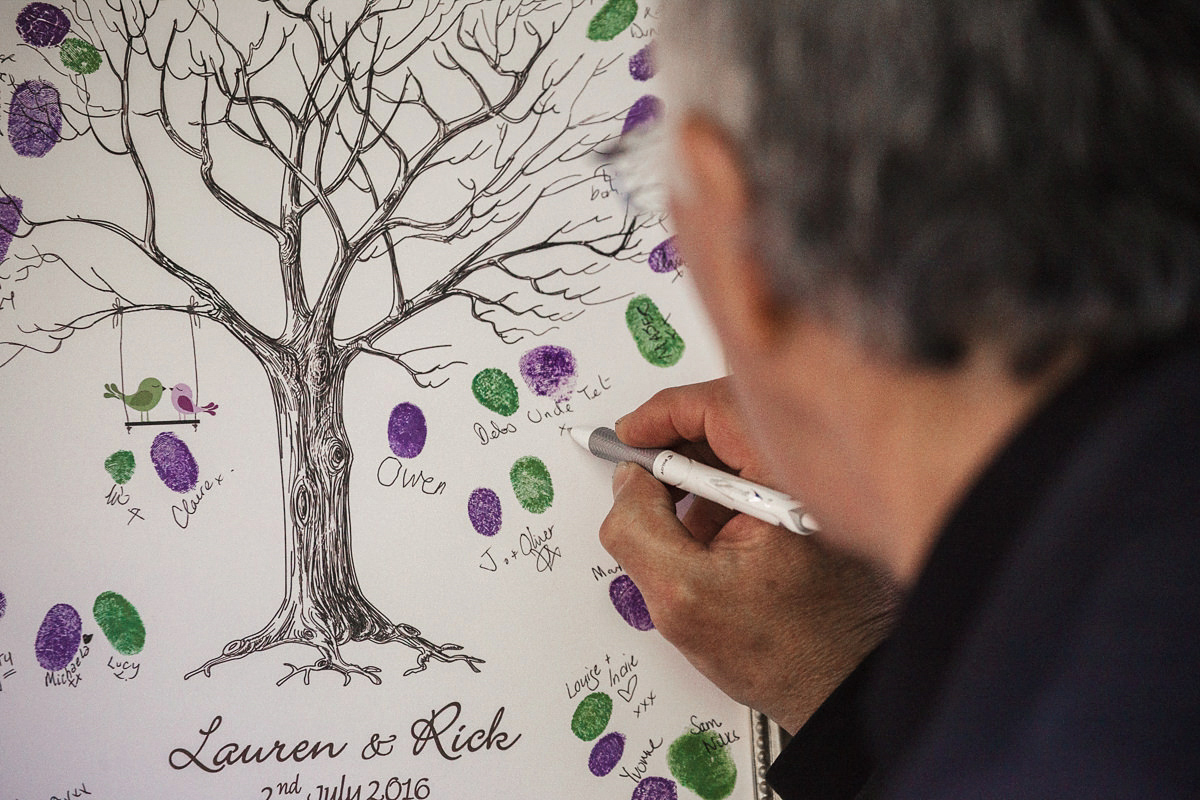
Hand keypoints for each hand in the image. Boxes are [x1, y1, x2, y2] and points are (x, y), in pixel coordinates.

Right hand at [599, 378, 899, 731]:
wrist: (838, 694)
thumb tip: (628, 482)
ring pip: (736, 456)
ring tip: (676, 526)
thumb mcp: (681, 595)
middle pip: (728, 425)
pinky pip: (751, 484)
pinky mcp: (806, 514)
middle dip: (674, 448)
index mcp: (785, 482)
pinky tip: (705, 542)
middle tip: (639, 479)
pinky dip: (717, 501)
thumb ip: (638, 528)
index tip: (627, 437)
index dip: (661, 415)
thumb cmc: (782, 652)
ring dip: (694, 479)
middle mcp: (804, 479)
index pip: (719, 407)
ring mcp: (808, 496)